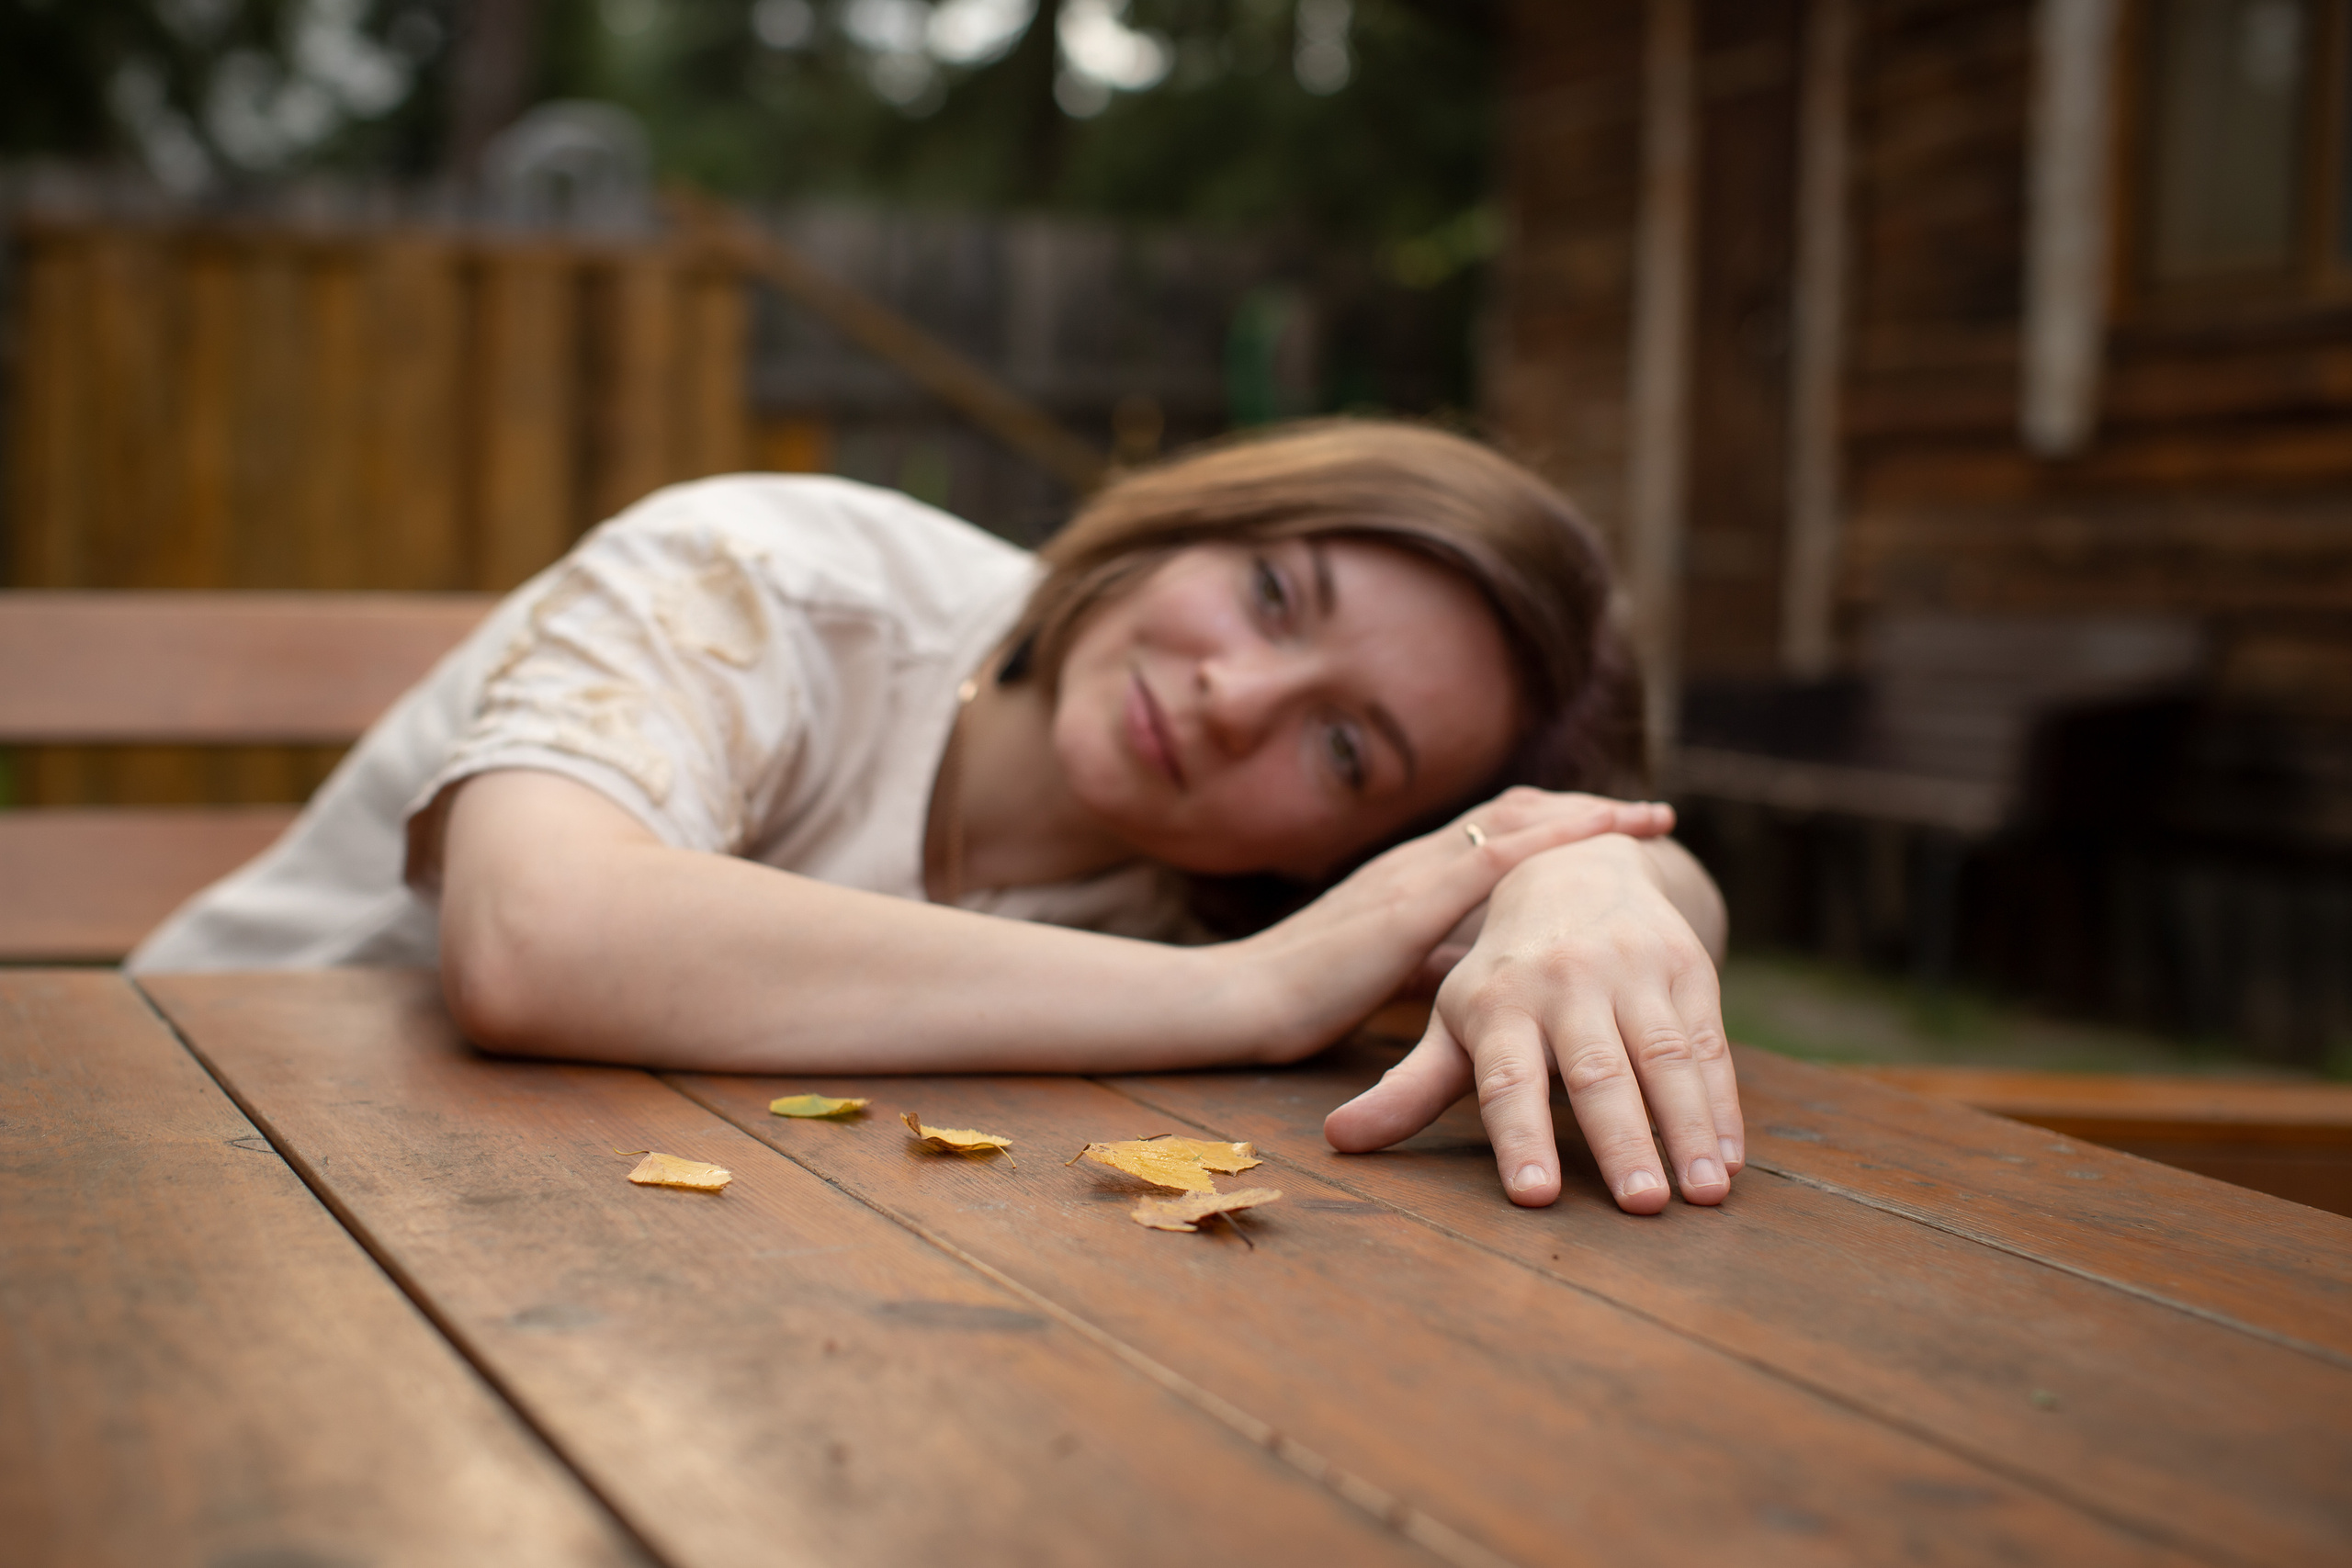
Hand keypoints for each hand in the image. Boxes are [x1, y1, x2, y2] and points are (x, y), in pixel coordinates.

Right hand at [1237, 789, 1674, 1060]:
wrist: (1237, 997)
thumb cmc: (1296, 994)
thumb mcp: (1380, 971)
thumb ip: (1427, 958)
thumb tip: (1479, 967)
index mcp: (1407, 876)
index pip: (1493, 830)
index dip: (1554, 823)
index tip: (1610, 825)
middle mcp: (1415, 860)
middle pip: (1514, 811)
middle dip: (1582, 808)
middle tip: (1648, 812)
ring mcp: (1413, 874)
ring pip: (1513, 821)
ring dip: (1583, 815)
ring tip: (1644, 817)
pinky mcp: (1409, 904)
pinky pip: (1492, 857)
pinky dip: (1550, 842)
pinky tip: (1595, 840)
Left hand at [1321, 834, 1741, 1214]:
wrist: (1576, 868)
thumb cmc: (1504, 974)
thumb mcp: (1454, 1022)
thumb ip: (1408, 1088)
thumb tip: (1338, 1140)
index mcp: (1497, 1003)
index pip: (1505, 1080)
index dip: (1519, 1137)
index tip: (1536, 1197)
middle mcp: (1564, 981)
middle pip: (1594, 1071)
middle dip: (1619, 1139)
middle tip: (1641, 1207)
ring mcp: (1629, 969)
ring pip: (1662, 1057)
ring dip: (1686, 1128)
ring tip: (1703, 1197)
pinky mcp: (1685, 966)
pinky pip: (1708, 1043)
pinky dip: (1722, 1103)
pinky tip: (1729, 1159)